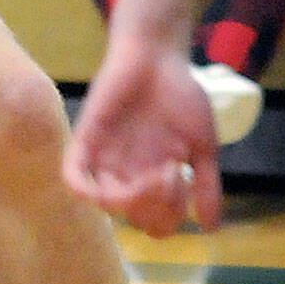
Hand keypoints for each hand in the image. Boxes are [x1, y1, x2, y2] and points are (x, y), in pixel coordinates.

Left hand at [64, 39, 222, 236]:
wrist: (159, 54)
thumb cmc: (181, 94)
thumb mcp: (203, 146)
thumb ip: (207, 185)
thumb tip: (211, 229)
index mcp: (152, 176)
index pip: (154, 222)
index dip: (170, 217)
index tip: (186, 181)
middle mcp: (128, 171)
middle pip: (135, 217)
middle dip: (160, 206)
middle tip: (174, 171)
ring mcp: (107, 155)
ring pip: (109, 203)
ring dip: (139, 198)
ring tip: (162, 169)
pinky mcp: (88, 137)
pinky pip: (74, 175)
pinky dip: (85, 192)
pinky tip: (106, 194)